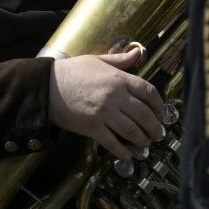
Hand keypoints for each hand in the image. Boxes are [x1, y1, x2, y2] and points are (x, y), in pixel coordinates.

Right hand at [48, 48, 164, 159]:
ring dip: (142, 139)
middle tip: (158, 133)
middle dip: (154, 127)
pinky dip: (121, 151)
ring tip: (146, 143)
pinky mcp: (91, 127)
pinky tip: (127, 155)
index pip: (148, 91)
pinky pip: (111, 142)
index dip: (158, 104)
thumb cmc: (71, 72)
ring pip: (131, 130)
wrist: (47, 86)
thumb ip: (119, 60)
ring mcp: (104, 113)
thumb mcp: (97, 60)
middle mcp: (114, 96)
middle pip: (143, 114)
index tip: (160, 112)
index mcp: (118, 78)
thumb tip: (137, 53)